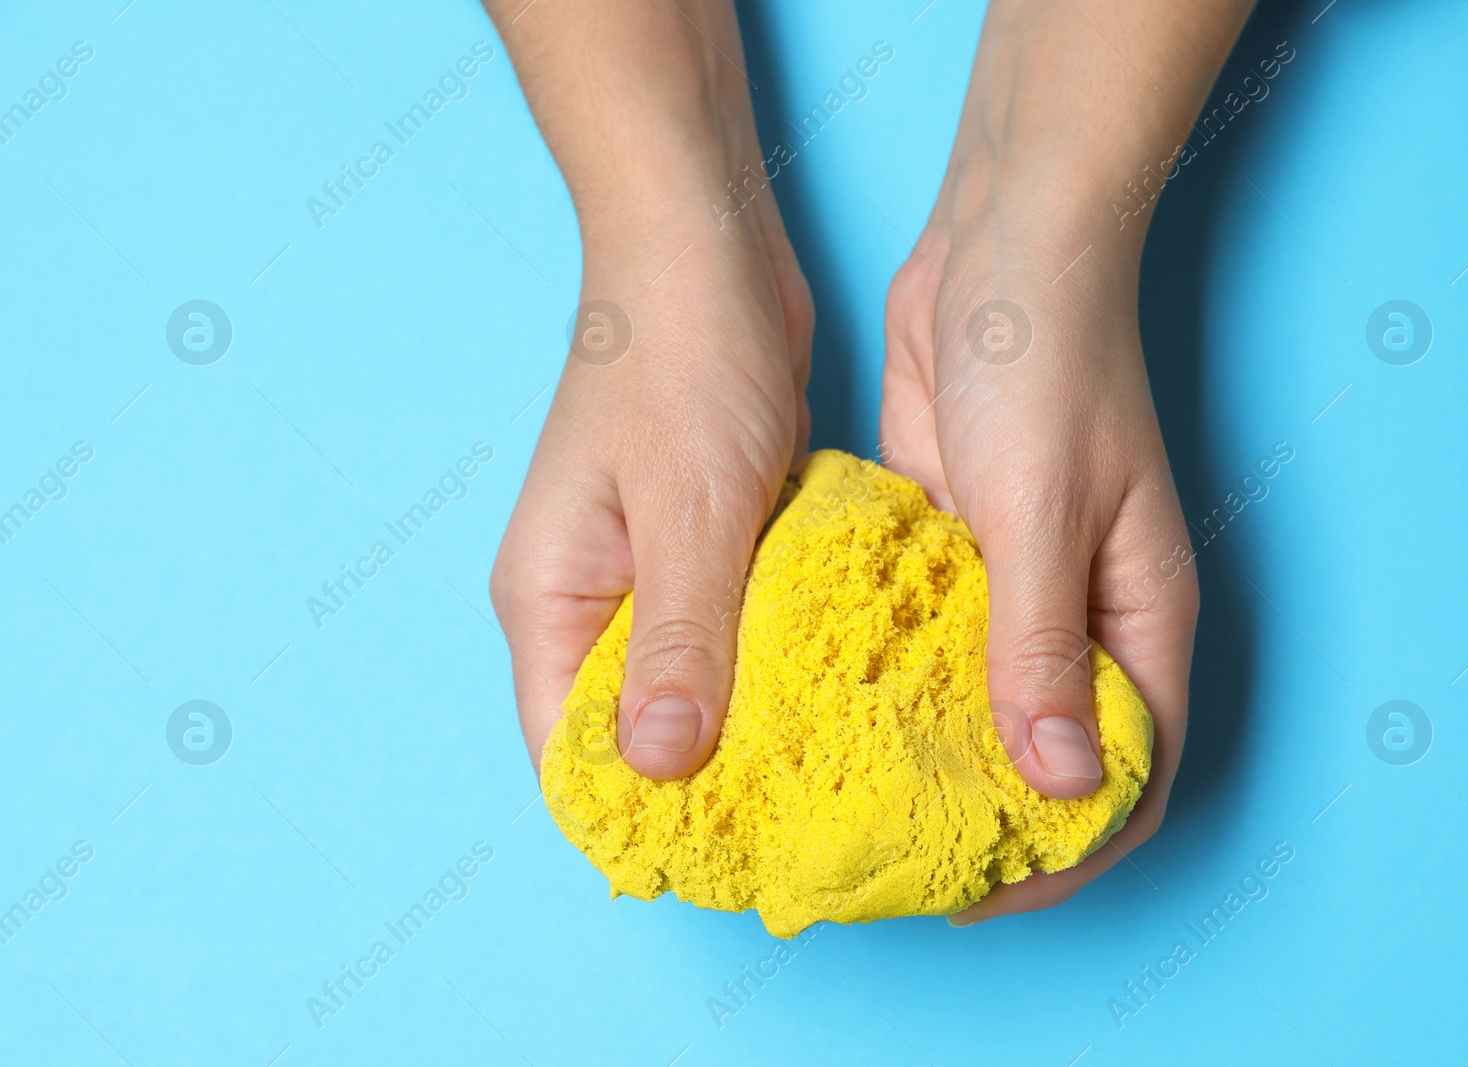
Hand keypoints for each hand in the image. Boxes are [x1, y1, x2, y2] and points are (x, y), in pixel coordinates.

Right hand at [491, 200, 812, 778]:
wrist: (706, 245)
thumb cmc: (681, 359)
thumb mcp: (690, 509)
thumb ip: (675, 640)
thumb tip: (661, 770)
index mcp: (548, 598)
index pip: (569, 754)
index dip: (638, 816)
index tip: (727, 859)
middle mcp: (586, 597)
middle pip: (629, 730)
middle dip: (704, 780)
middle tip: (804, 826)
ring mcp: (643, 570)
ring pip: (688, 683)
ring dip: (750, 721)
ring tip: (835, 774)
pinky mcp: (701, 543)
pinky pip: (731, 630)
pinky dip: (775, 659)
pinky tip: (842, 690)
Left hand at [880, 169, 1196, 923]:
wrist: (1003, 245)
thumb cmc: (1048, 365)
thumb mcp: (1043, 513)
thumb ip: (1043, 647)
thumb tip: (1062, 782)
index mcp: (1137, 619)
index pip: (1126, 779)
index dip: (1059, 853)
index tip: (970, 889)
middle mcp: (1081, 614)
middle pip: (1043, 754)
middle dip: (978, 815)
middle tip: (884, 855)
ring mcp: (1014, 582)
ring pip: (973, 700)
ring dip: (921, 750)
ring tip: (838, 798)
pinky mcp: (952, 545)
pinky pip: (922, 636)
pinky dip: (883, 675)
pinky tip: (818, 703)